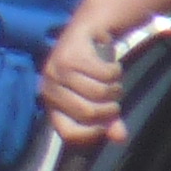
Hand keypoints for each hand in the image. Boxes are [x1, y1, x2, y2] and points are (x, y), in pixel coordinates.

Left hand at [40, 14, 129, 146]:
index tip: (105, 128)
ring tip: (111, 81)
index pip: (68, 132)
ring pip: (99, 92)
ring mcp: (59, 71)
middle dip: (110, 108)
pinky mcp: (73, 55)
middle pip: (88, 112)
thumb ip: (108, 120)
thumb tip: (121, 138)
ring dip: (114, 88)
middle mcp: (50, 89)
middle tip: (114, 100)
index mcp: (51, 104)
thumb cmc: (90, 72)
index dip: (90, 134)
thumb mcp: (97, 99)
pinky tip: (110, 65)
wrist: (87, 33)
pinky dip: (115, 71)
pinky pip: (105, 74)